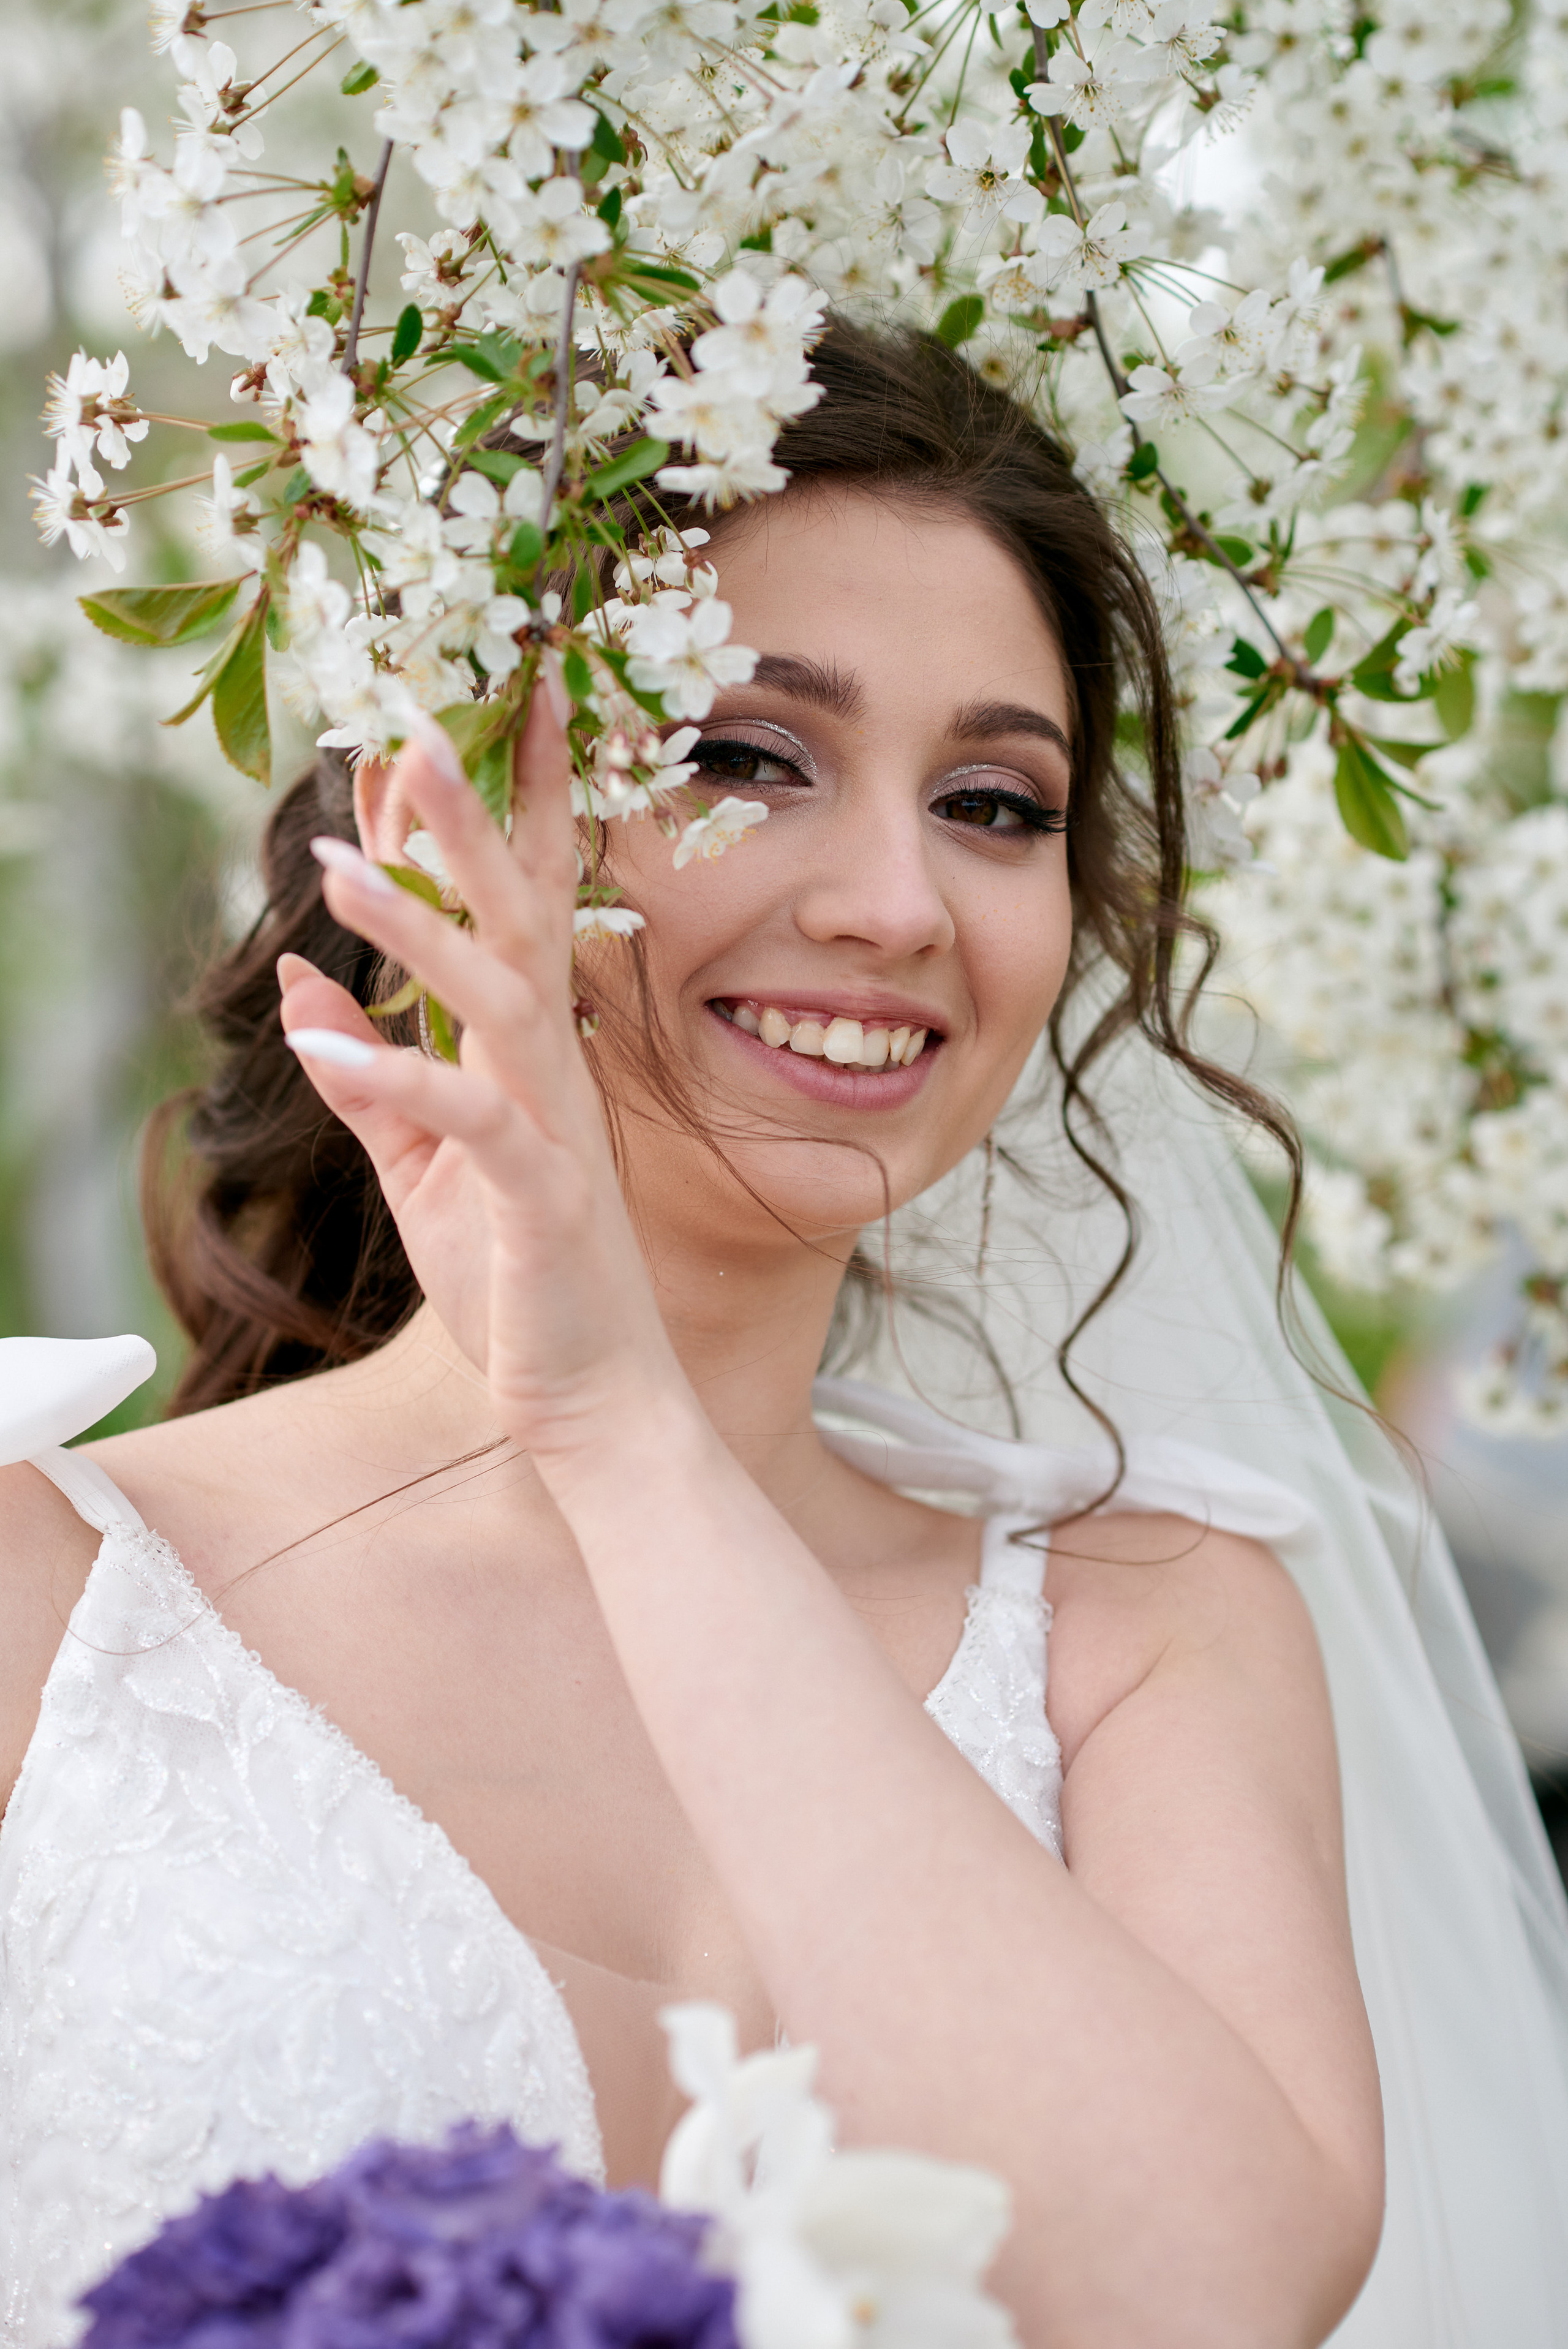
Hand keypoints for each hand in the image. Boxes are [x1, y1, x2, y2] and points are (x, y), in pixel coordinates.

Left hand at [278, 686, 685, 1464]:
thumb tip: (301, 980)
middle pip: (515, 917)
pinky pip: (469, 1122)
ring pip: (494, 998)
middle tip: (418, 722)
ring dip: (415, 926)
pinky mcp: (540, 1198)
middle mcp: (549, 1073)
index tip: (435, 723)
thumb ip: (368, 1069)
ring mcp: (552, 1130)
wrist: (593, 1400)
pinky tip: (318, 1042)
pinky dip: (393, 1078)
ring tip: (330, 862)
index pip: (505, 911)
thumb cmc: (520, 1281)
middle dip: (469, 819)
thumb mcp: (422, 1161)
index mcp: (524, 1058)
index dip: (475, 818)